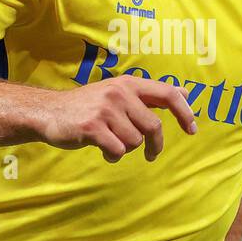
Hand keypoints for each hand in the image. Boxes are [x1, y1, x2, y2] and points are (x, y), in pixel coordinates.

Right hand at [40, 75, 196, 162]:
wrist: (49, 112)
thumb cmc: (88, 106)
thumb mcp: (119, 93)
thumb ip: (149, 94)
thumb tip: (183, 92)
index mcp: (129, 84)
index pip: (168, 94)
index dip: (185, 112)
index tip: (192, 130)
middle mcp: (119, 93)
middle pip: (153, 126)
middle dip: (155, 145)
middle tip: (151, 154)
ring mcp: (105, 110)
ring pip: (134, 141)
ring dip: (127, 149)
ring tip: (112, 144)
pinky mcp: (92, 127)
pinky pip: (117, 151)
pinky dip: (113, 156)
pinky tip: (104, 151)